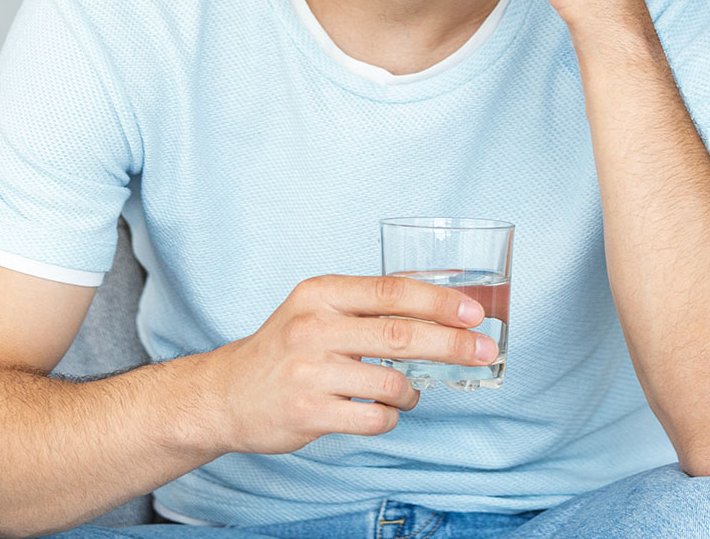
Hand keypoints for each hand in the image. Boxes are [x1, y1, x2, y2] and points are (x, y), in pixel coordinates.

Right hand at [199, 275, 496, 454]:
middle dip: (452, 344)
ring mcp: (309, 371)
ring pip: (392, 383)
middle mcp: (312, 327)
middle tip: (484, 350)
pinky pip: (375, 418)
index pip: (391, 290)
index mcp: (319, 293)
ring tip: (406, 392)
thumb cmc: (283, 349)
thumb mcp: (315, 311)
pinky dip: (390, 417)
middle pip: (400, 334)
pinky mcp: (309, 412)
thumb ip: (366, 307)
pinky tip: (380, 411)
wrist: (226, 394)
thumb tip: (438, 308)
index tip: (473, 312)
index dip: (438, 301)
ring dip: (413, 392)